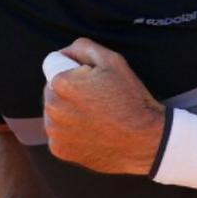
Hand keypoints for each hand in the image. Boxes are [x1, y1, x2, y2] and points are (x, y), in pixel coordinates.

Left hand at [43, 38, 164, 174]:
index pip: (52, 65)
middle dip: (68, 91)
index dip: (73, 69)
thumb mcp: (113, 60)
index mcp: (61, 83)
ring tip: (95, 117)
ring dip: (67, 112)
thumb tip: (64, 52)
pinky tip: (92, 132)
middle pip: (52, 89)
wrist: (145, 141)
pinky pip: (59, 134)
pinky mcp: (59, 150)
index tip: (90, 80)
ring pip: (54, 112)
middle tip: (96, 99)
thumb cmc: (130, 99)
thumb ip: (82, 47)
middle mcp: (51, 108)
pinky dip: (71, 133)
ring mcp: (54, 132)